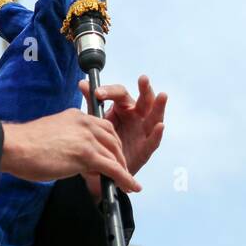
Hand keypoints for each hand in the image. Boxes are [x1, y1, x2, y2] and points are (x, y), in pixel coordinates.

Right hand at [0, 108, 141, 193]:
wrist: (14, 147)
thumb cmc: (24, 146)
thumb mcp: (51, 138)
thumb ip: (67, 143)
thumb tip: (73, 159)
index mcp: (75, 117)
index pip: (102, 128)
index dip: (110, 144)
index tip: (112, 156)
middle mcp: (84, 123)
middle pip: (113, 139)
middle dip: (119, 157)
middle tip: (122, 171)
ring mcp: (87, 138)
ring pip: (115, 154)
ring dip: (123, 170)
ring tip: (127, 184)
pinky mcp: (87, 154)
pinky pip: (113, 168)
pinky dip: (124, 178)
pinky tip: (130, 187)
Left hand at [78, 74, 165, 200]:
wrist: (102, 166)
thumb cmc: (102, 138)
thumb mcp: (96, 119)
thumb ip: (92, 101)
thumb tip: (83, 83)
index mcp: (124, 106)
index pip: (120, 93)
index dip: (109, 92)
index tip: (97, 93)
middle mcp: (137, 116)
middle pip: (144, 99)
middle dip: (145, 89)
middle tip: (143, 78)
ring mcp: (144, 131)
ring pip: (154, 117)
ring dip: (159, 106)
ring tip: (162, 95)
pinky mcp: (146, 149)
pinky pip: (153, 141)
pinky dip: (157, 133)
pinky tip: (160, 126)